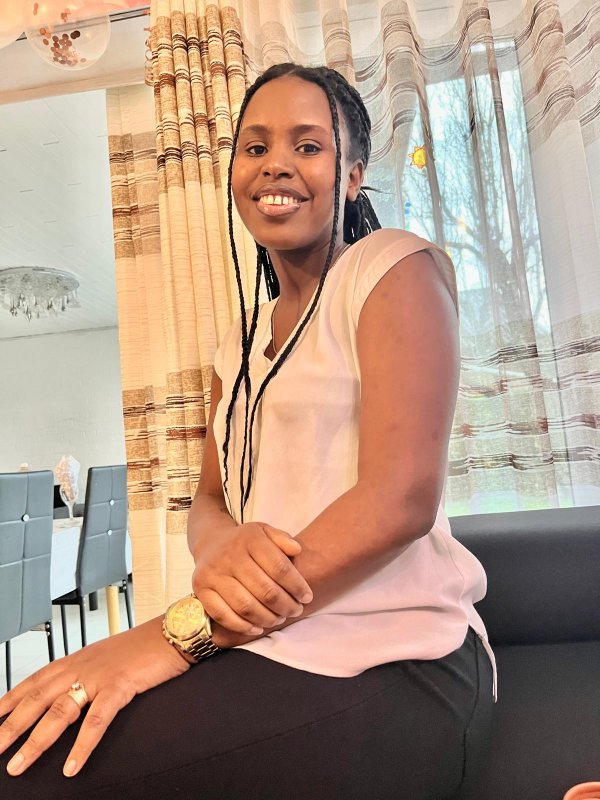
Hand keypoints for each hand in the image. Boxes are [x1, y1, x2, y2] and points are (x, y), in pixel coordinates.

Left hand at [0, 617, 188, 777]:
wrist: (170, 633)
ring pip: (59, 712)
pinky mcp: (120, 686)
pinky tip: (72, 766)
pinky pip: (97, 719)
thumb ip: (84, 674)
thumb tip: (70, 695)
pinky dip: (83, 745)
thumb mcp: (105, 658)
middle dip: (10, 726)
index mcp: (75, 659)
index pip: (32, 681)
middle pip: (36, 699)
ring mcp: (99, 676)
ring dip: (36, 741)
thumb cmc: (141, 648)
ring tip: (18, 765)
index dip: (8, 701)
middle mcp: (81, 666)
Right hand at [193, 521, 312, 634]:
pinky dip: (242, 626)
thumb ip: (282, 538)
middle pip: (264, 589)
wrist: (210, 543)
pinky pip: (222, 615)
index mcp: (249, 538)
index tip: (306, 596)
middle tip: (296, 611)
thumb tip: (297, 548)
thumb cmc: (245, 542)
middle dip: (285, 605)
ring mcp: (213, 573)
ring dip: (267, 618)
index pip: (279, 567)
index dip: (296, 585)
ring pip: (245, 605)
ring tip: (279, 619)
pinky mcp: (200, 589)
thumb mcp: (264, 531)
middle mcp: (229, 555)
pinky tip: (258, 627)